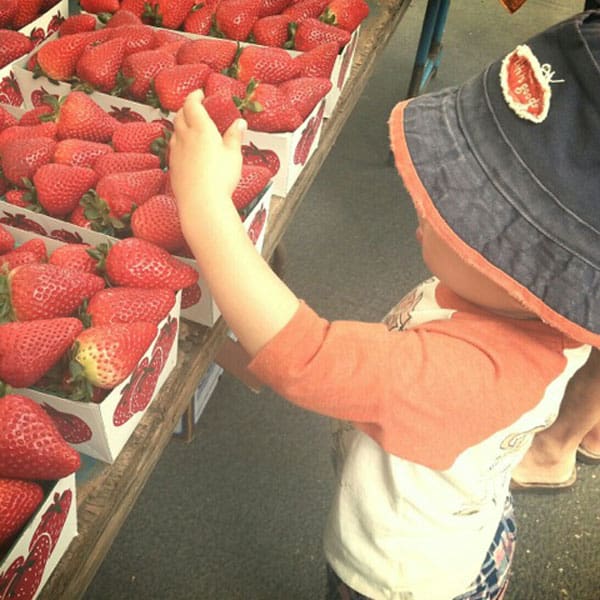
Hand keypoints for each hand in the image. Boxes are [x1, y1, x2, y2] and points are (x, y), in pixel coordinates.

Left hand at [169, 90, 246, 226]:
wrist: (201, 202)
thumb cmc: (219, 179)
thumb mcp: (234, 155)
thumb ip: (235, 136)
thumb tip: (239, 124)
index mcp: (201, 129)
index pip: (192, 104)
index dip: (194, 96)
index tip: (199, 93)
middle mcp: (185, 137)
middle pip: (180, 114)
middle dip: (187, 108)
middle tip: (194, 107)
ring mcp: (176, 152)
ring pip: (175, 130)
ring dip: (181, 124)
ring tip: (189, 126)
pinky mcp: (173, 166)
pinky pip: (173, 147)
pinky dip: (179, 141)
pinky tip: (186, 148)